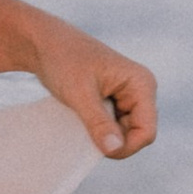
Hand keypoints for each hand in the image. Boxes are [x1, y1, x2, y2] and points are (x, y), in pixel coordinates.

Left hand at [14, 6, 157, 158]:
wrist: (45, 44)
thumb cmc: (63, 60)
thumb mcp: (79, 94)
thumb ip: (98, 123)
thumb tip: (114, 149)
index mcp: (142, 84)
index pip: (146, 131)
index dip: (125, 147)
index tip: (98, 148)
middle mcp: (141, 90)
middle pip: (137, 135)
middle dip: (113, 141)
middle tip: (84, 131)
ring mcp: (129, 96)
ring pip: (125, 133)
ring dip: (104, 136)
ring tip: (81, 121)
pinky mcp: (116, 100)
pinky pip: (114, 127)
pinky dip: (98, 130)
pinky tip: (82, 120)